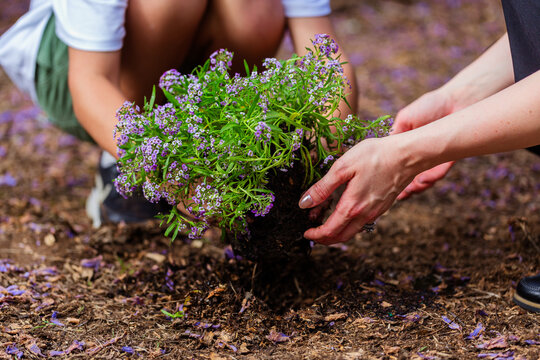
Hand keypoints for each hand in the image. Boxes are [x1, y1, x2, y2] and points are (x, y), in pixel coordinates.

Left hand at [298, 137, 415, 243]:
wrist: (408, 155)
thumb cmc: (376, 156)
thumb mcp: (343, 167)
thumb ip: (322, 187)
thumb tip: (304, 203)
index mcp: (352, 206)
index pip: (330, 231)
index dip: (315, 235)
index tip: (306, 233)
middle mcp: (364, 215)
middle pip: (341, 237)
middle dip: (325, 238)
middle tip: (313, 232)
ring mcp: (375, 212)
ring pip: (352, 231)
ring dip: (337, 232)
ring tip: (325, 221)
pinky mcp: (383, 207)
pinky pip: (363, 223)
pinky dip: (349, 224)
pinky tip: (345, 211)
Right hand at [392, 89, 458, 198]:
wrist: (455, 101)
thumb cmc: (429, 106)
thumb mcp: (405, 118)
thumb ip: (395, 133)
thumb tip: (383, 147)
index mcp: (407, 145)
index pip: (396, 163)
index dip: (389, 174)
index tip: (381, 182)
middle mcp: (419, 154)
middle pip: (408, 176)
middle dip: (401, 188)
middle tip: (395, 196)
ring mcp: (433, 158)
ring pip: (423, 179)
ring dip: (415, 188)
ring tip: (407, 192)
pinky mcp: (448, 159)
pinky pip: (437, 173)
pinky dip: (429, 179)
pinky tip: (421, 182)